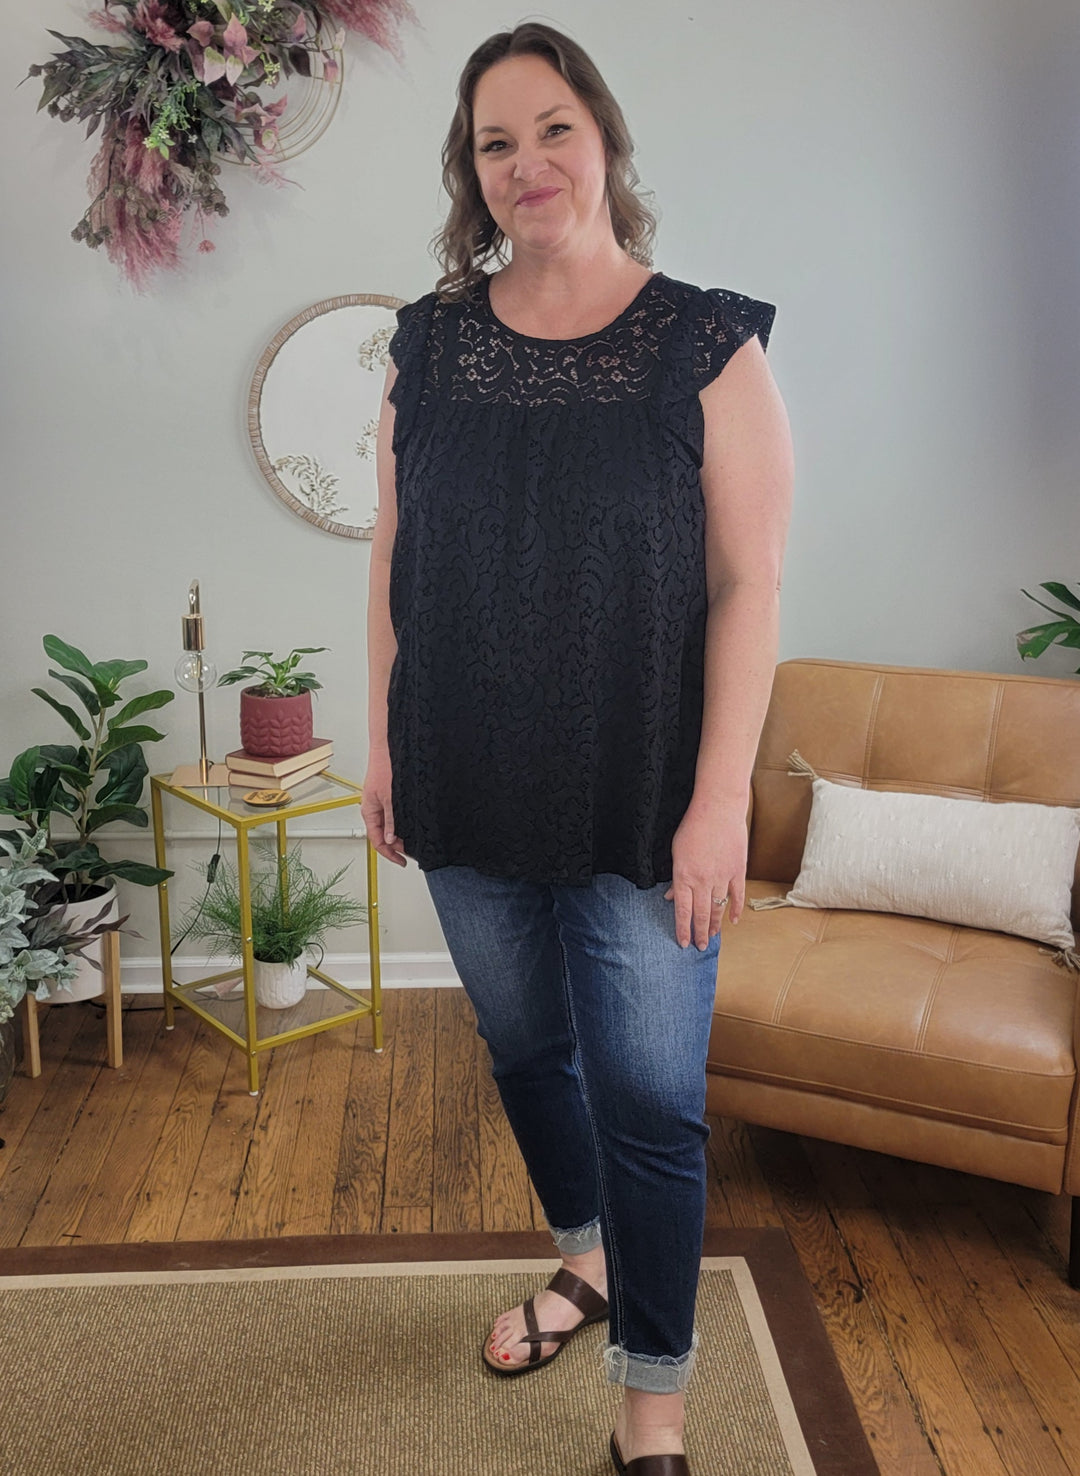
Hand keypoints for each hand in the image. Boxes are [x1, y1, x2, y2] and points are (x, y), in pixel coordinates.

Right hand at [361, 751, 407, 866]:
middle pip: (383, 834)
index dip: (389, 853)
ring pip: (390, 825)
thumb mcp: (390, 798)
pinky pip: (394, 815)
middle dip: (397, 845)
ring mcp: (381, 803)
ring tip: (414, 839)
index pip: (376, 840)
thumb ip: (390, 820)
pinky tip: (412, 824)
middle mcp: (374, 809)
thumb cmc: (384, 768)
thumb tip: (390, 838)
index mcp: (369, 811)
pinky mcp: (388, 796)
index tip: (401, 861)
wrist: (388, 749)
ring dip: (400, 833)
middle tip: (412, 851)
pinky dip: (402, 822)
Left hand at [664, 799, 747, 948]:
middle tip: (700, 947)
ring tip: (712, 937)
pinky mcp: (738, 871)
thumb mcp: (676, 852)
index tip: (683, 943)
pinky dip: (736, 910)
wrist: (718, 809)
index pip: (683, 911)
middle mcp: (703, 881)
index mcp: (684, 876)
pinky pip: (737, 896)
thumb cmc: (693, 826)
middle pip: (701, 914)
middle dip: (699, 933)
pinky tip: (733, 921)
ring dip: (715, 924)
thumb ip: (675, 878)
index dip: (682, 929)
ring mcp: (722, 877)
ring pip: (719, 908)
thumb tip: (671, 896)